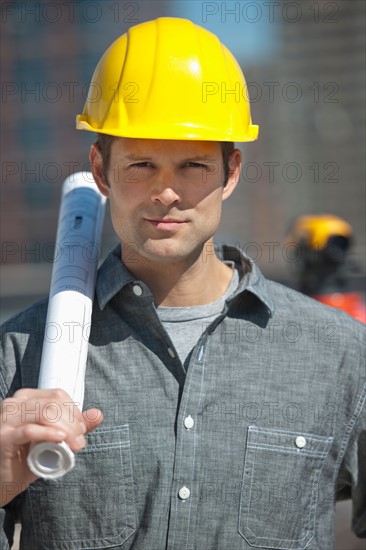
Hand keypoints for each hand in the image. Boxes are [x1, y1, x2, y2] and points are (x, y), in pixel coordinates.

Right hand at [0, 388, 102, 505]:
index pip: (57, 395)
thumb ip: (74, 426)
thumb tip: (98, 414)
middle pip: (53, 404)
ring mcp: (6, 420)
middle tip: (80, 441)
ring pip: (45, 413)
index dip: (75, 412)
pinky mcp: (3, 438)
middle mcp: (14, 404)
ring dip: (66, 429)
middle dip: (73, 422)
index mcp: (25, 399)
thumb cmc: (25, 459)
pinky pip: (29, 430)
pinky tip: (60, 439)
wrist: (1, 483)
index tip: (82, 430)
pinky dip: (49, 434)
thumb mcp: (53, 440)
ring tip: (74, 444)